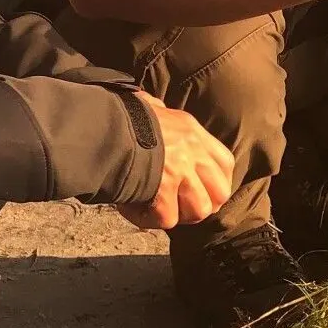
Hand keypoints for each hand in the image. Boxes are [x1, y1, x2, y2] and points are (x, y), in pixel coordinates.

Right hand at [118, 93, 234, 229]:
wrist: (103, 124)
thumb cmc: (123, 117)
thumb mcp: (153, 108)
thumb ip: (162, 115)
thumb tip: (156, 108)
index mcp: (192, 131)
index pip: (225, 163)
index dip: (217, 184)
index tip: (204, 192)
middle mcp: (193, 151)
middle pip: (220, 193)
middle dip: (202, 206)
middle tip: (180, 207)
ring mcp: (181, 170)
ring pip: (199, 210)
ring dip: (178, 215)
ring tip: (157, 208)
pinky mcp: (163, 189)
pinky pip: (167, 219)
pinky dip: (150, 220)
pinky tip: (134, 209)